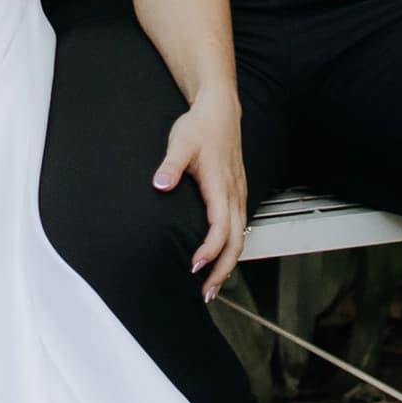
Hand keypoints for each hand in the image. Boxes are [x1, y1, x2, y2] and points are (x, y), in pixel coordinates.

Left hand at [152, 91, 249, 299]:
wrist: (220, 110)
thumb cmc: (201, 126)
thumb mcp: (180, 142)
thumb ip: (170, 166)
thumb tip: (160, 184)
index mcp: (221, 186)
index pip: (220, 227)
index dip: (210, 250)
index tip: (195, 266)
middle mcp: (234, 194)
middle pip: (236, 242)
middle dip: (223, 270)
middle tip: (206, 292)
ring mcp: (239, 195)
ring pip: (241, 237)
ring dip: (228, 263)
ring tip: (212, 285)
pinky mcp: (237, 194)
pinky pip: (239, 228)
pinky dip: (231, 248)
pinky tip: (219, 258)